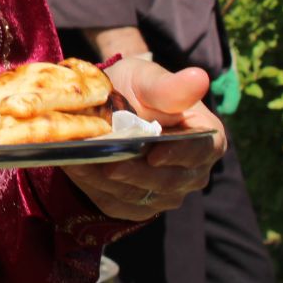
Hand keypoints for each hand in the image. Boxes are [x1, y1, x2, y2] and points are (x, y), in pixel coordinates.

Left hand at [62, 55, 226, 222]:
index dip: (178, 154)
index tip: (154, 154)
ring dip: (108, 180)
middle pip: (168, 181)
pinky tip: (76, 168)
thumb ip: (170, 86)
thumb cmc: (134, 88)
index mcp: (206, 138)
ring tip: (81, 161)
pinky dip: (94, 187)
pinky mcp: (136, 204)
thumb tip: (200, 77)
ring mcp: (165, 193)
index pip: (200, 151)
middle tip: (106, 162)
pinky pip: (117, 202)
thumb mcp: (147, 79)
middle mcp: (191, 172)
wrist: (105, 105)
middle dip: (134, 172)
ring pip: (139, 195)